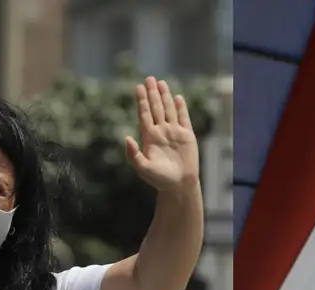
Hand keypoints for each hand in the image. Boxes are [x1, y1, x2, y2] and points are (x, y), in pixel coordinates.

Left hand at [126, 77, 199, 192]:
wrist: (179, 185)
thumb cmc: (159, 179)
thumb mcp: (143, 168)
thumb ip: (133, 154)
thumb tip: (127, 138)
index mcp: (149, 137)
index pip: (144, 114)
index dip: (141, 100)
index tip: (138, 87)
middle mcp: (161, 131)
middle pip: (155, 108)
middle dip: (152, 93)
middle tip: (149, 78)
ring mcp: (174, 132)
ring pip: (168, 110)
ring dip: (165, 96)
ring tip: (161, 83)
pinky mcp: (187, 136)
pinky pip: (183, 118)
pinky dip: (181, 108)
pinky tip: (177, 97)